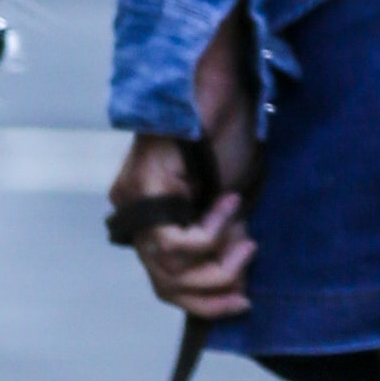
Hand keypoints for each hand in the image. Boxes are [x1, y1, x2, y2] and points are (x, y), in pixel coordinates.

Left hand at [112, 13, 263, 319]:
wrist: (213, 81)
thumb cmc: (226, 130)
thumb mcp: (231, 198)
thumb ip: (226, 237)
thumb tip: (236, 282)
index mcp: (154, 215)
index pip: (168, 280)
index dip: (205, 300)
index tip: (243, 300)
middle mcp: (135, 212)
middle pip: (165, 284)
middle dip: (210, 294)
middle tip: (245, 290)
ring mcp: (133, 202)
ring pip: (170, 269)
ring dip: (217, 265)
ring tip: (247, 242)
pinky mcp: (140, 190)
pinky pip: (176, 241)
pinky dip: (210, 234)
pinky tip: (229, 205)